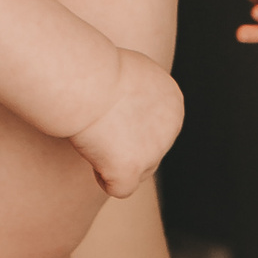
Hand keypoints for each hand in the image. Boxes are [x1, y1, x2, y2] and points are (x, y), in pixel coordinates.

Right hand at [66, 48, 183, 197]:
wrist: (85, 80)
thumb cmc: (94, 69)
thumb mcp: (129, 70)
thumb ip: (139, 91)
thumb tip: (130, 106)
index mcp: (173, 99)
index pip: (154, 125)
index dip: (127, 123)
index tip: (107, 113)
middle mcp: (172, 125)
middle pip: (150, 150)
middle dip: (126, 146)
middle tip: (98, 128)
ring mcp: (156, 150)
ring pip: (139, 170)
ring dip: (115, 160)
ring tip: (94, 139)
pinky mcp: (133, 169)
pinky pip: (120, 188)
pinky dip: (104, 178)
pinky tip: (92, 158)